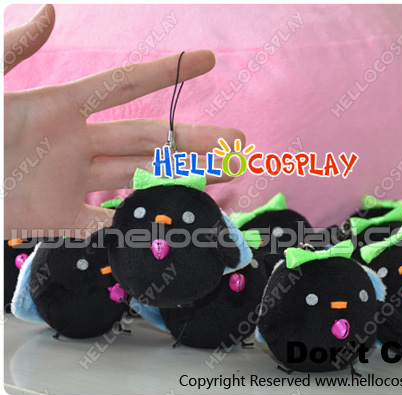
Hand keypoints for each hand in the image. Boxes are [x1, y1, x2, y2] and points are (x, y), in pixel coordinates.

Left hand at [3, 4, 243, 238]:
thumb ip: (12, 50)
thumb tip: (48, 13)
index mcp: (61, 109)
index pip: (126, 86)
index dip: (168, 71)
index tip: (207, 59)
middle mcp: (76, 147)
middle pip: (149, 140)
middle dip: (196, 139)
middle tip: (238, 141)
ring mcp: (71, 186)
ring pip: (139, 179)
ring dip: (183, 177)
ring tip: (225, 173)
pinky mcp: (56, 221)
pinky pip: (104, 224)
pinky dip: (137, 226)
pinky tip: (174, 221)